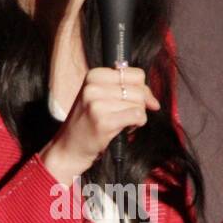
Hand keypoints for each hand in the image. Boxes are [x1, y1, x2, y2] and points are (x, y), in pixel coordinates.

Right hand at [42, 65, 160, 181]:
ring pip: (139, 104)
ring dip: (136, 116)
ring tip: (121, 123)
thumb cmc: (88, 123)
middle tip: (125, 116)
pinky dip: (137, 124)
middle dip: (140, 105)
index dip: (142, 89)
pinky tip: (124, 129)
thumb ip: (126, 91)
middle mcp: (93, 87)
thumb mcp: (100, 97)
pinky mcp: (103, 121)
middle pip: (139, 90)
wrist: (69, 147)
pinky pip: (137, 116)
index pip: (136, 74)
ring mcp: (97, 104)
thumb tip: (154, 102)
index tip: (135, 101)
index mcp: (93, 75)